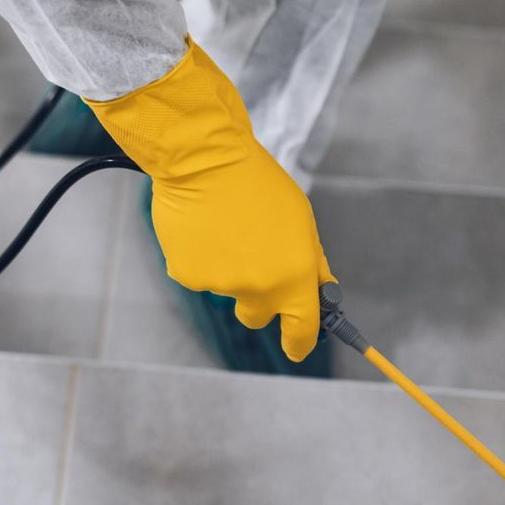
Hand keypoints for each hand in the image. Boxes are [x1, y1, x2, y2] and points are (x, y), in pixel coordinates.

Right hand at [87, 39, 331, 360]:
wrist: (204, 158)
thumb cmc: (258, 183)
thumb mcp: (300, 221)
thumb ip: (309, 262)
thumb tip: (317, 291)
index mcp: (293, 276)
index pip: (302, 330)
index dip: (300, 342)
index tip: (297, 346)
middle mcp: (257, 288)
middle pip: (257, 315)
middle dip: (258, 299)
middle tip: (253, 261)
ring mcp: (219, 285)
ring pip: (226, 287)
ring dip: (227, 265)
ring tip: (224, 224)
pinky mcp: (187, 274)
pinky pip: (198, 272)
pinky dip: (200, 255)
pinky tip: (201, 225)